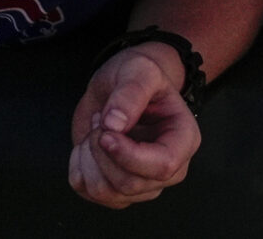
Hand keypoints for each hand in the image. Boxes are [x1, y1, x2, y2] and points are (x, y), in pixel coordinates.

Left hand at [68, 43, 199, 206]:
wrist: (120, 86)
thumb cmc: (138, 77)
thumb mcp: (140, 70)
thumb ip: (131, 92)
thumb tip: (114, 124)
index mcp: (184, 139)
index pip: (162, 166)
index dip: (129, 156)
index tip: (105, 133)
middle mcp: (167, 168)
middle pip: (130, 184)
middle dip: (102, 152)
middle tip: (101, 118)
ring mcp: (141, 184)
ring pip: (105, 192)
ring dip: (88, 158)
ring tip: (98, 128)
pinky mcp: (115, 190)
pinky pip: (86, 191)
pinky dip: (78, 166)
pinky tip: (89, 144)